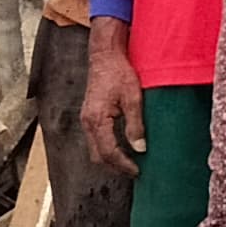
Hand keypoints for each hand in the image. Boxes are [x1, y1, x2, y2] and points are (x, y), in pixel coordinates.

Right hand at [80, 20, 143, 175]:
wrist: (105, 55)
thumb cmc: (118, 72)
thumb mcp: (133, 98)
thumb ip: (135, 125)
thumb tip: (140, 148)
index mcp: (96, 119)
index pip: (108, 152)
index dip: (123, 165)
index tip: (137, 171)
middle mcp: (87, 122)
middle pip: (98, 156)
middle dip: (115, 167)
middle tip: (134, 171)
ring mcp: (86, 119)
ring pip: (95, 149)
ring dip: (110, 158)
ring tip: (130, 162)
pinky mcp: (89, 115)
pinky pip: (95, 139)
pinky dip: (106, 148)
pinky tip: (121, 148)